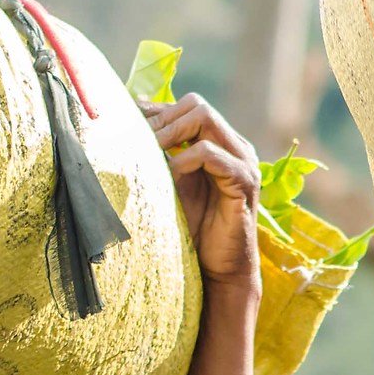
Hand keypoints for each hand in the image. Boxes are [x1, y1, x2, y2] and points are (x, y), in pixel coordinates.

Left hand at [144, 94, 262, 294]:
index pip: (189, 107)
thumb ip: (161, 156)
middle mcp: (235, 147)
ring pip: (205, 119)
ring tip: (151, 156)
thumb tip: (129, 126)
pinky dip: (183, 160)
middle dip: (163, 120)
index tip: (129, 127)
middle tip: (140, 144)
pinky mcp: (244, 182)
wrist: (220, 269)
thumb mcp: (171, 184)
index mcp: (221, 143)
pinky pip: (209, 154)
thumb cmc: (195, 228)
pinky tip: (169, 177)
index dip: (157, 112)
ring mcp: (243, 162)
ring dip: (170, 133)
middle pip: (197, 105)